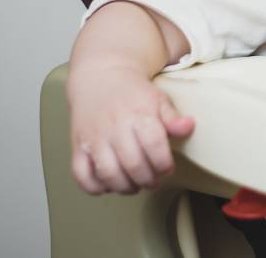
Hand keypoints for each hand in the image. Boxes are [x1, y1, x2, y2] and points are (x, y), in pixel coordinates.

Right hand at [67, 64, 195, 194]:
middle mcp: (114, 127)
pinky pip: (81, 174)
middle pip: (132, 164)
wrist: (101, 78)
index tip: (168, 169)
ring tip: (134, 185)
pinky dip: (94, 187)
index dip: (163, 163)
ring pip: (107, 174)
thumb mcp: (158, 99)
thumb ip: (173, 117)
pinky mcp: (77, 146)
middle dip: (147, 179)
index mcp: (138, 114)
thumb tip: (188, 127)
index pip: (154, 145)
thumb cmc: (133, 93)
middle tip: (153, 181)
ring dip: (124, 187)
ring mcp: (93, 138)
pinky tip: (108, 185)